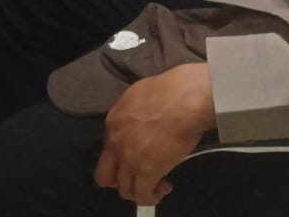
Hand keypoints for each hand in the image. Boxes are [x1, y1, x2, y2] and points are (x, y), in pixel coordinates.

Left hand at [94, 65, 216, 205]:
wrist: (184, 99)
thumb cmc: (170, 91)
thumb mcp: (139, 97)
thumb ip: (134, 115)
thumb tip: (142, 124)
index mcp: (113, 122)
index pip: (109, 149)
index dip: (123, 156)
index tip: (139, 155)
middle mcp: (115, 143)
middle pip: (104, 175)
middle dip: (119, 180)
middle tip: (137, 177)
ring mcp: (129, 159)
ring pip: (124, 189)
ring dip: (138, 190)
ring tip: (156, 184)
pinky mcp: (146, 171)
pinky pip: (142, 196)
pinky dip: (151, 197)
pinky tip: (163, 188)